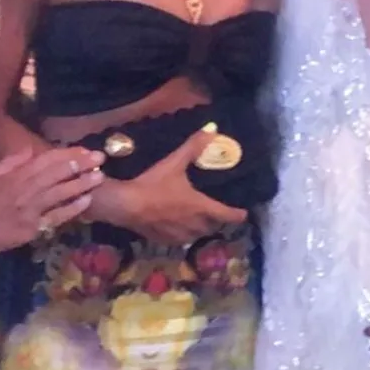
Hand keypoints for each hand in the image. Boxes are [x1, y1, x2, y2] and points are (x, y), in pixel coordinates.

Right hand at [0, 146, 104, 254]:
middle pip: (58, 173)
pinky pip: (55, 217)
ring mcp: (29, 209)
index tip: (84, 150)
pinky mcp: (30, 228)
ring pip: (61, 193)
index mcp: (15, 175)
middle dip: (81, 164)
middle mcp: (25, 189)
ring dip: (82, 184)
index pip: (46, 160)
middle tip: (100, 158)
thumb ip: (11, 162)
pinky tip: (87, 201)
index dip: (67, 154)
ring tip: (100, 177)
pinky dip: (72, 209)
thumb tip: (29, 150)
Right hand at [90, 130, 246, 245]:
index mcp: (200, 206)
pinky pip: (179, 240)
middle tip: (216, 213)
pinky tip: (176, 228)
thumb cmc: (154, 184)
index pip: (226, 214)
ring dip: (199, 228)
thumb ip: (193, 147)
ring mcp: (178, 235)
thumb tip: (211, 129)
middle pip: (211, 226)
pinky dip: (182, 234)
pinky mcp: (163, 240)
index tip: (243, 214)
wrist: (125, 205)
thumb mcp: (174, 162)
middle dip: (216, 221)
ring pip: (196, 235)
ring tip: (198, 221)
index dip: (237, 215)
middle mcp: (193, 224)